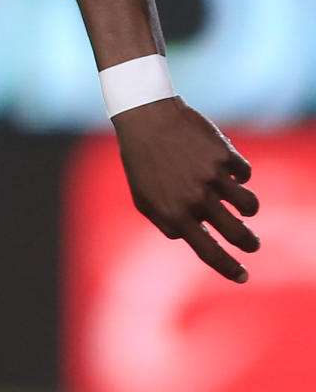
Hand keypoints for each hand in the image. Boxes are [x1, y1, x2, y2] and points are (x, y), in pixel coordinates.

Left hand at [114, 97, 259, 281]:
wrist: (144, 117)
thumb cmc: (142, 161)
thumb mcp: (144, 198)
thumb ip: (168, 223)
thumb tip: (193, 239)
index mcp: (174, 213)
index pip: (209, 252)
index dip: (230, 268)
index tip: (243, 276)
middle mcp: (195, 198)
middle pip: (239, 234)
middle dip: (250, 243)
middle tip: (252, 243)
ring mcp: (212, 176)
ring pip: (251, 206)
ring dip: (249, 209)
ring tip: (243, 205)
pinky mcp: (224, 154)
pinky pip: (245, 174)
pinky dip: (239, 174)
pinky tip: (224, 166)